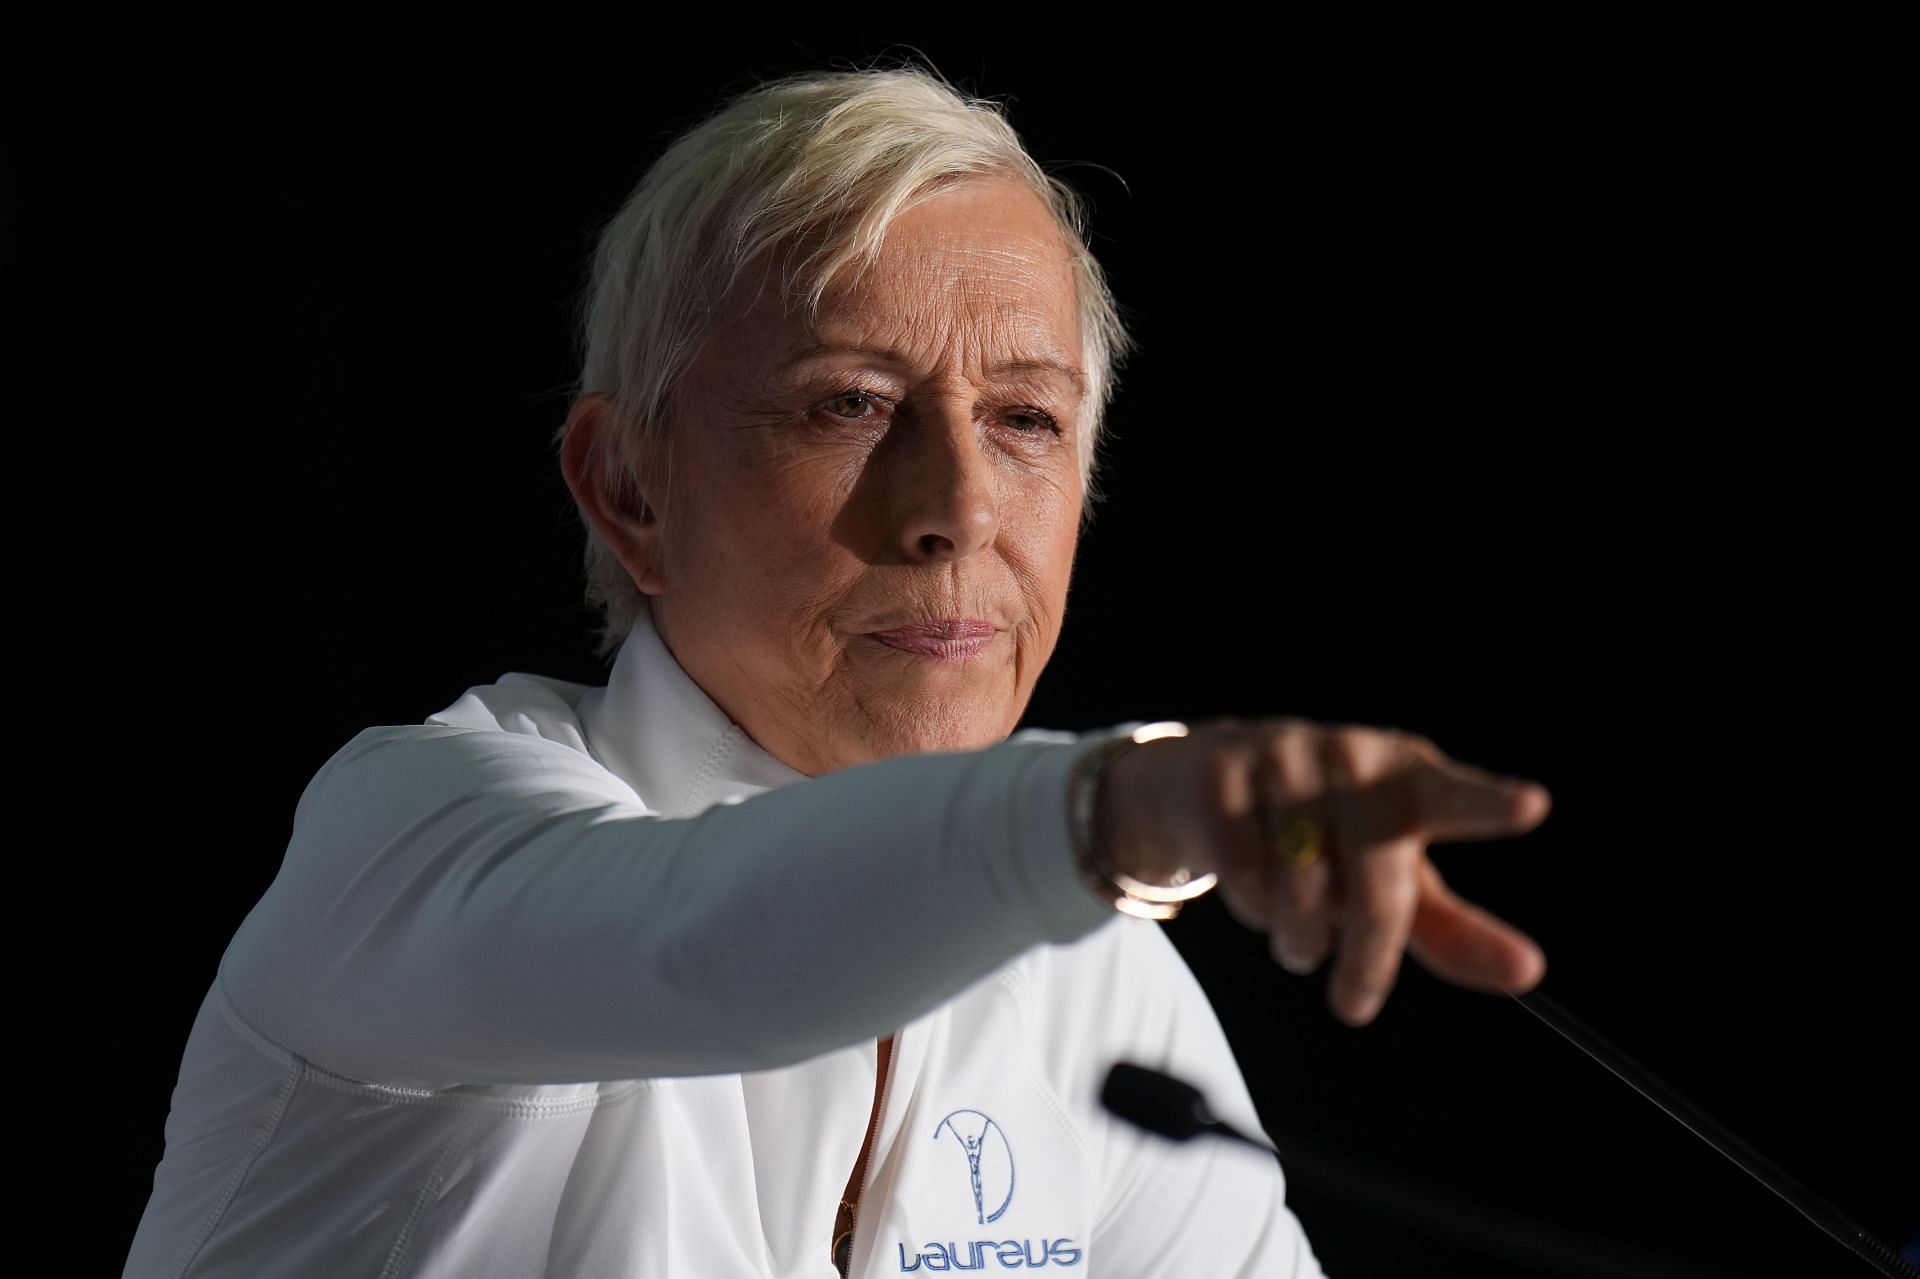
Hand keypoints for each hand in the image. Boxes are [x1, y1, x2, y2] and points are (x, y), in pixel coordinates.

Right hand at [1095, 718, 1550, 1025]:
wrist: (1211, 783)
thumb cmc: (1329, 838)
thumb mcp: (1396, 878)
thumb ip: (1457, 929)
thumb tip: (1529, 973)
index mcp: (1409, 775)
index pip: (1455, 797)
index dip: (1490, 805)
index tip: (1533, 805)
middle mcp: (1351, 756)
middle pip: (1376, 885)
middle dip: (1367, 959)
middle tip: (1354, 1007)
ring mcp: (1283, 758)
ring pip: (1301, 892)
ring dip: (1299, 939)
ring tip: (1296, 933)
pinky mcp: (1223, 774)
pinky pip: (1244, 880)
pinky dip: (1253, 910)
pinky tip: (1256, 894)